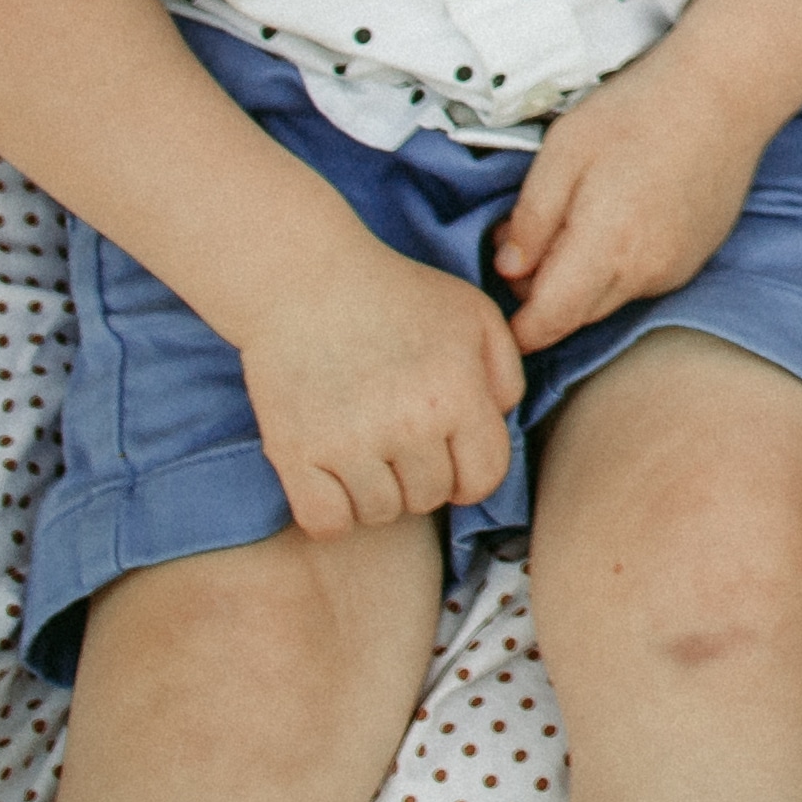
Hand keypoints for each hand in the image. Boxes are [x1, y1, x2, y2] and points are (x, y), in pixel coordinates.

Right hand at [234, 235, 527, 536]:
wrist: (304, 278)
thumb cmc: (396, 292)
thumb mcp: (474, 313)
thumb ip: (505, 372)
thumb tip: (500, 423)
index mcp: (457, 395)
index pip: (484, 479)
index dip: (470, 474)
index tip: (448, 456)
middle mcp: (409, 427)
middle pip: (430, 498)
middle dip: (421, 476)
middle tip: (398, 437)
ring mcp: (350, 444)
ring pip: (380, 513)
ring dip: (376, 492)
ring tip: (364, 448)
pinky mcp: (296, 454)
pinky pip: (326, 522)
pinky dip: (331, 510)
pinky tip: (332, 476)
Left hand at [489, 52, 785, 352]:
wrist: (725, 91)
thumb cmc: (639, 110)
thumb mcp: (562, 150)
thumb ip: (530, 218)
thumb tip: (509, 268)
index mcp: (607, 247)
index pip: (550, 322)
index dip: (518, 328)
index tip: (500, 310)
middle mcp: (645, 272)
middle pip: (576, 315)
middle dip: (544, 292)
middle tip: (532, 236)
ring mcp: (676, 269)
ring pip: (608, 299)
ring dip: (583, 278)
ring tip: (582, 215)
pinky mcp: (695, 258)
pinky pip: (641, 281)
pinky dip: (619, 264)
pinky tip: (623, 215)